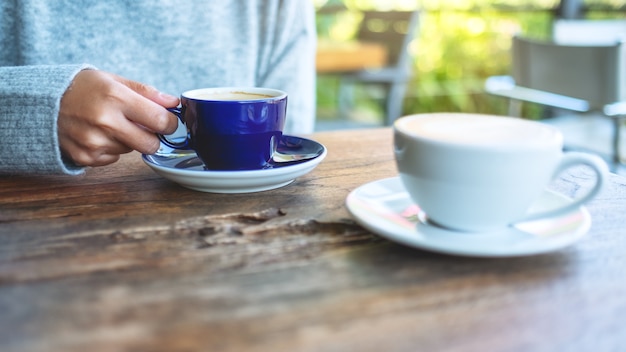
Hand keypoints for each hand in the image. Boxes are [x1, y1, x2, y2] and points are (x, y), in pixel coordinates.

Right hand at [58, 70, 179, 166]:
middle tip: (141, 125)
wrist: (39, 102)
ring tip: (108, 124)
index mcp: (115, 97)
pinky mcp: (86, 157)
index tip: (168, 121)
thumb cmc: (81, 88)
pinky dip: (111, 149)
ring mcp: (94, 142)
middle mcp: (105, 121)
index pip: (160, 120)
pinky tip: (96, 134)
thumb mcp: (113, 80)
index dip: (169, 123)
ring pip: (131, 150)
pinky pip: (114, 159)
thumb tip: (174, 103)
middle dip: (152, 136)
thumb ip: (147, 92)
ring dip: (127, 140)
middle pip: (151, 144)